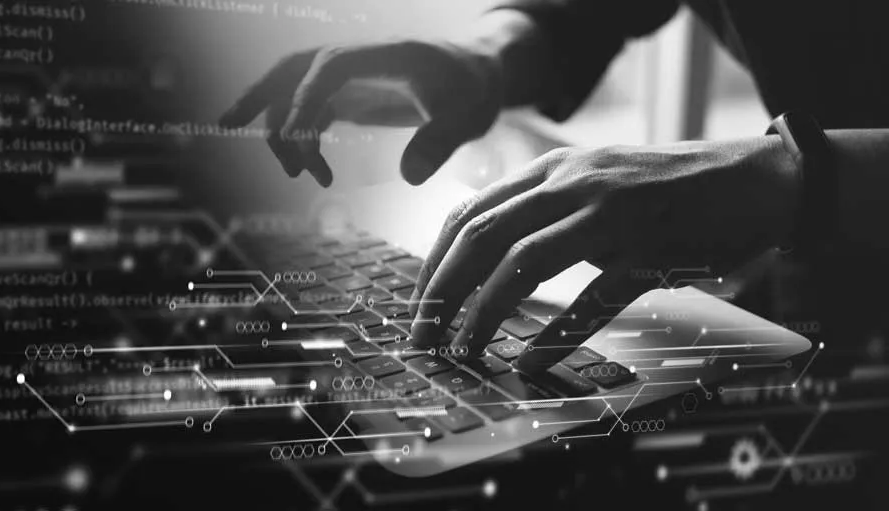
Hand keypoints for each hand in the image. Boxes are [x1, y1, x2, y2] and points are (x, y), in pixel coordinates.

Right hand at [219, 40, 501, 186]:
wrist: (476, 75)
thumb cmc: (473, 90)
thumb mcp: (469, 117)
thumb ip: (442, 142)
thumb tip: (411, 177)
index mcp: (383, 54)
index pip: (330, 66)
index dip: (307, 97)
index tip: (297, 137)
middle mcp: (355, 60)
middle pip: (292, 68)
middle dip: (257, 95)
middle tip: (223, 125)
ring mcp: (347, 76)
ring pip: (292, 93)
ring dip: (283, 130)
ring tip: (299, 175)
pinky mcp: (347, 94)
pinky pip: (309, 112)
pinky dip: (302, 140)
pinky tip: (317, 173)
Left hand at [407, 137, 800, 367]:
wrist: (749, 180)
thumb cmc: (663, 188)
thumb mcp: (590, 179)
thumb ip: (540, 206)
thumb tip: (486, 252)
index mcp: (551, 169)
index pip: (469, 213)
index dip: (434, 263)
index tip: (418, 304)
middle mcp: (572, 184)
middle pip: (482, 237)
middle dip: (441, 292)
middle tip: (422, 336)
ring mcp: (610, 216)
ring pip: (523, 263)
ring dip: (483, 312)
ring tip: (462, 351)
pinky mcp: (648, 252)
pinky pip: (592, 298)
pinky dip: (555, 335)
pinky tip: (530, 362)